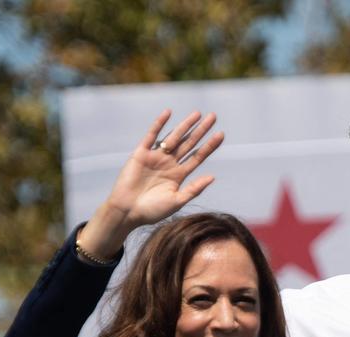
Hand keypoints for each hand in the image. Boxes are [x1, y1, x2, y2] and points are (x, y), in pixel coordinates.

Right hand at [99, 110, 224, 233]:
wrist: (128, 211)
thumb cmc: (152, 211)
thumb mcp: (177, 201)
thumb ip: (194, 189)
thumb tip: (212, 177)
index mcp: (179, 174)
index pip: (198, 156)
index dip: (209, 146)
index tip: (221, 134)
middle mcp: (169, 163)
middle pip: (189, 143)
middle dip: (201, 130)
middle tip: (213, 117)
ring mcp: (156, 157)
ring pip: (174, 137)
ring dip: (185, 125)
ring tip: (197, 114)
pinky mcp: (141, 154)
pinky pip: (151, 136)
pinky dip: (159, 124)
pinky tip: (168, 113)